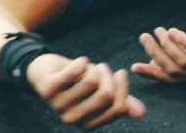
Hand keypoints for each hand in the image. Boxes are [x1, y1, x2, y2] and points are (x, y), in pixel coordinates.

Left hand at [27, 53, 144, 128]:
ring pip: (92, 81)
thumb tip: (141, 113)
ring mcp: (58, 105)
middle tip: (103, 68)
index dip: (123, 88)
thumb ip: (120, 101)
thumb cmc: (76, 81)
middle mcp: (73, 119)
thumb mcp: (99, 91)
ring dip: (94, 68)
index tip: (120, 74)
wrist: (44, 70)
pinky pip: (75, 71)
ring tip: (87, 67)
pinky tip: (79, 62)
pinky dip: (81, 62)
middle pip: (106, 95)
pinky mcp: (48, 89)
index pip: (118, 107)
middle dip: (109, 76)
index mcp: (88, 124)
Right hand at [131, 4, 185, 81]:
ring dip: (167, 45)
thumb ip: (177, 52)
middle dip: (156, 54)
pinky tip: (172, 30)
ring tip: (158, 30)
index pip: (173, 78)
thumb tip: (154, 61)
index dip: (153, 74)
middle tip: (144, 37)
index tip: (134, 67)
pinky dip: (181, 40)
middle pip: (176, 70)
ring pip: (185, 61)